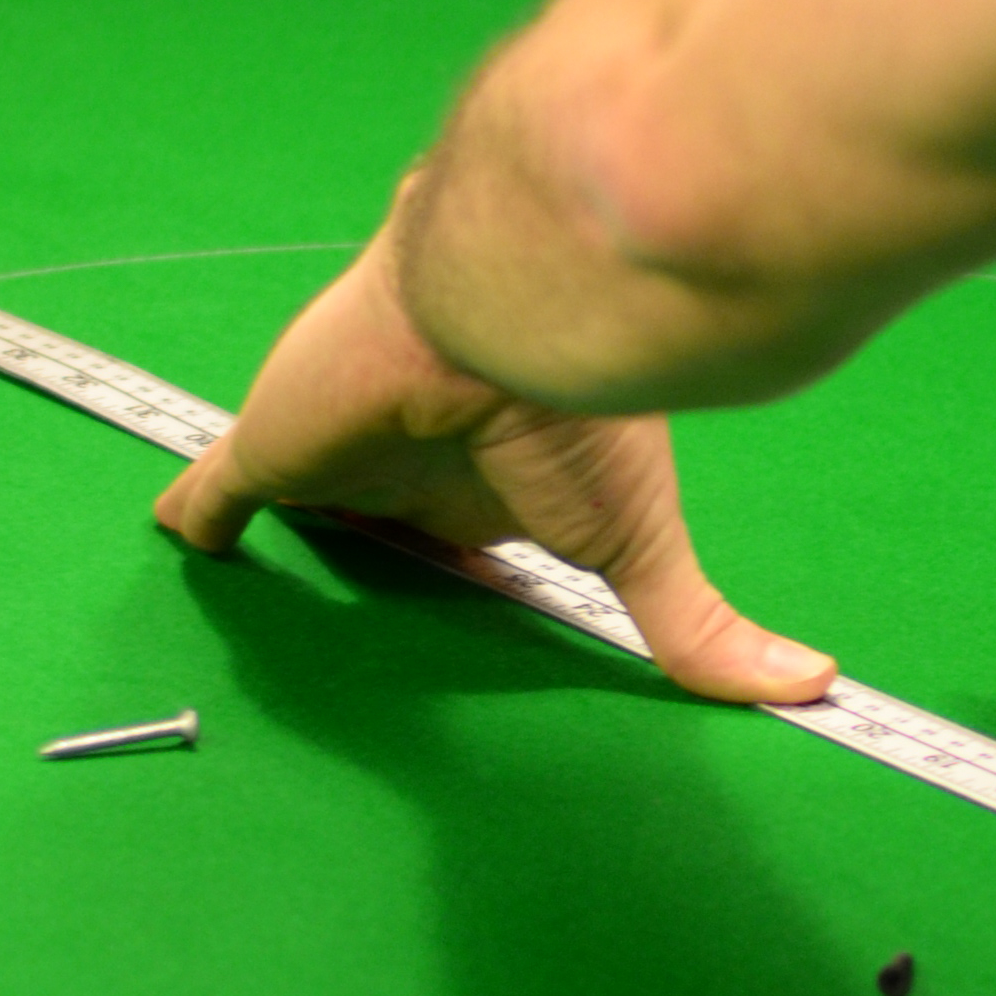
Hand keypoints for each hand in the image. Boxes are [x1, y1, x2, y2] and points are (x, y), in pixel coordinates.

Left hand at [154, 243, 834, 707]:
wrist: (503, 308)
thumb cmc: (577, 417)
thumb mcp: (636, 543)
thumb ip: (697, 627)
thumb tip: (814, 687)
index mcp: (496, 482)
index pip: (467, 528)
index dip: (458, 556)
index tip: (464, 588)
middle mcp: (415, 461)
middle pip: (378, 510)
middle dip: (367, 535)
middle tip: (358, 590)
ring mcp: (338, 453)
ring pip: (300, 493)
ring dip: (286, 519)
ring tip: (261, 569)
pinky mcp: (268, 452)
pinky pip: (216, 494)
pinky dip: (198, 516)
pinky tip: (180, 531)